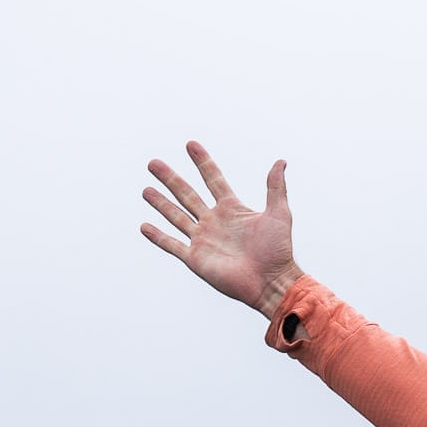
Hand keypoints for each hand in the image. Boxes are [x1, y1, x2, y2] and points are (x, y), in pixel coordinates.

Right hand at [141, 142, 303, 318]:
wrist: (272, 281)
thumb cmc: (279, 250)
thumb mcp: (279, 213)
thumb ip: (276, 187)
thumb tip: (281, 161)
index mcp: (232, 209)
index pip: (213, 179)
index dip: (203, 162)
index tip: (191, 145)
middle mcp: (214, 222)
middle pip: (187, 194)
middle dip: (170, 178)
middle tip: (153, 163)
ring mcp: (203, 240)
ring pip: (176, 216)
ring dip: (161, 203)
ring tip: (146, 190)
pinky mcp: (196, 258)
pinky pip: (172, 244)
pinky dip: (158, 236)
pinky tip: (144, 226)